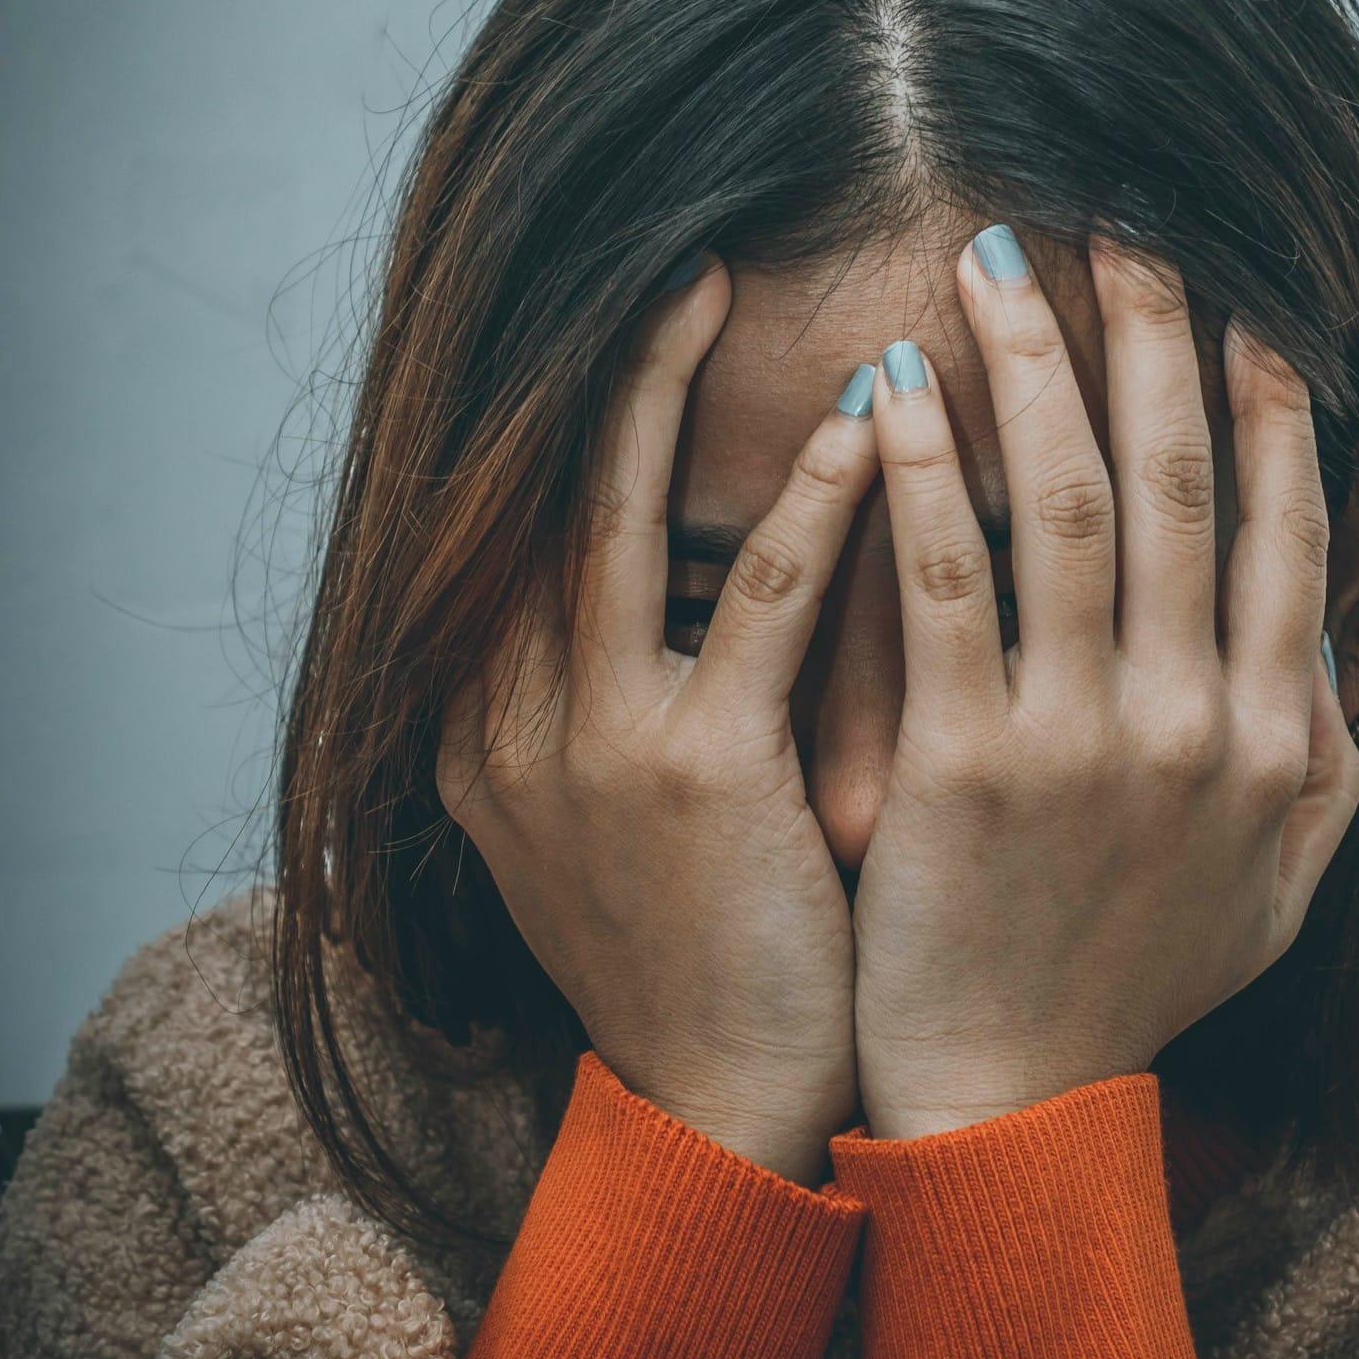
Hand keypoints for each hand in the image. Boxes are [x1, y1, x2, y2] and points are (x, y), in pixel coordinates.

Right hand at [435, 258, 878, 1184]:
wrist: (720, 1106)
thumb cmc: (702, 950)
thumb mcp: (619, 817)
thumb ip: (623, 695)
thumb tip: (691, 576)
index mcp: (491, 724)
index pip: (517, 528)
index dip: (569, 414)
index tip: (634, 319)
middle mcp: (510, 718)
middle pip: (539, 494)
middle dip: (601, 368)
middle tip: (673, 252)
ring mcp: (589, 745)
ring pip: (616, 519)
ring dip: (669, 390)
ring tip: (725, 282)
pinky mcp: (691, 777)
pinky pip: (753, 606)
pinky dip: (809, 507)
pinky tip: (868, 424)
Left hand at [851, 230, 1358, 1139]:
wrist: (1010, 1106)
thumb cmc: (1131, 989)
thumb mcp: (1275, 891)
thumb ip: (1324, 760)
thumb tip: (1326, 636)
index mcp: (1273, 738)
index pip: (1282, 529)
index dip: (1264, 404)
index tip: (1238, 306)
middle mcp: (1197, 721)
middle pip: (1178, 482)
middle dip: (1153, 337)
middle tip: (1120, 224)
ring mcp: (1084, 739)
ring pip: (1067, 503)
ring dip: (1036, 366)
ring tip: (996, 262)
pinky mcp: (967, 765)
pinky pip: (946, 584)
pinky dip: (922, 474)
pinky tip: (893, 385)